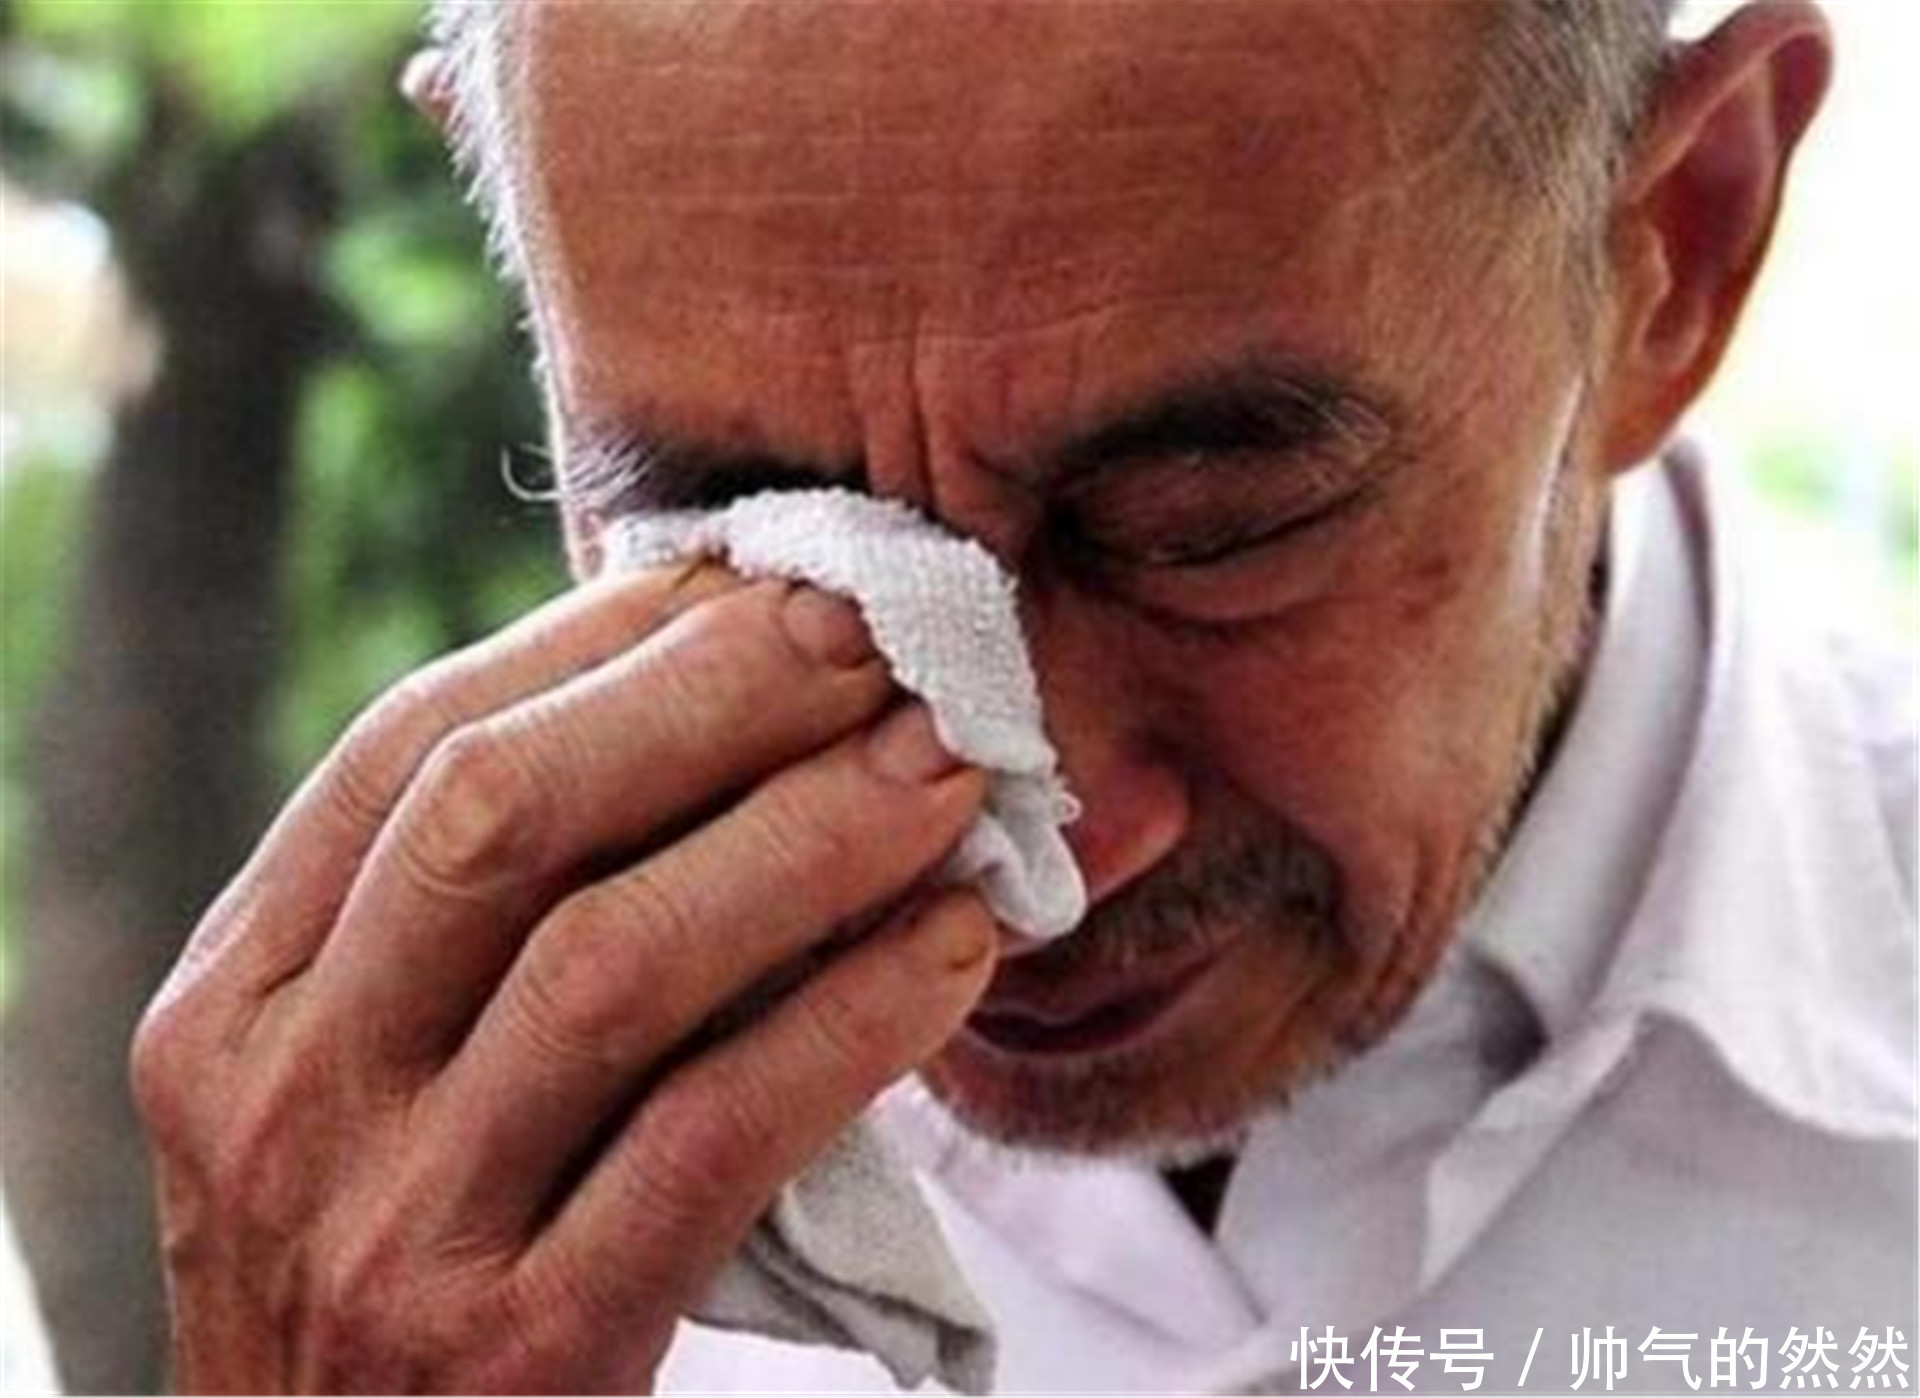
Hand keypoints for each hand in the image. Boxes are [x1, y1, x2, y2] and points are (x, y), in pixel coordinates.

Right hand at [130, 566, 995, 1391]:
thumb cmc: (415, 1279)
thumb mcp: (384, 1097)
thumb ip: (493, 935)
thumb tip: (733, 716)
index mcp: (231, 1010)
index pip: (412, 755)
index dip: (598, 645)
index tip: (756, 578)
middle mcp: (280, 1107)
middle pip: (503, 814)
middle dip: (713, 697)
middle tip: (877, 635)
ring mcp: (390, 1236)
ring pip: (613, 961)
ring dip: (808, 838)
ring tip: (948, 769)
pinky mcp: (523, 1356)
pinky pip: (713, 1139)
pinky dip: (848, 1021)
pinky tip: (956, 948)